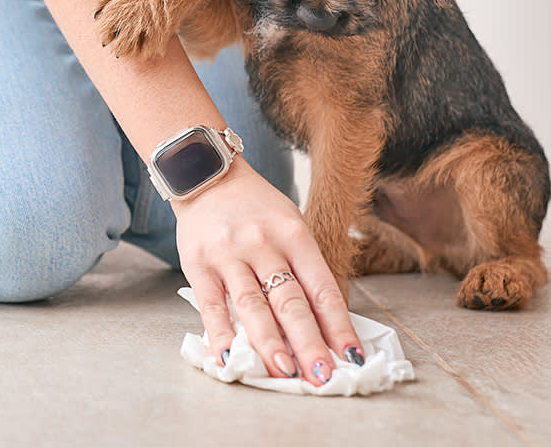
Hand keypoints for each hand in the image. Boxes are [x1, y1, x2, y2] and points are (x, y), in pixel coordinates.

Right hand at [173, 158, 363, 385]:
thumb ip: (302, 269)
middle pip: (291, 302)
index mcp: (294, 235)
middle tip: (321, 375)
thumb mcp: (289, 224)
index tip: (351, 357)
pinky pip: (212, 304)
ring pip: (253, 306)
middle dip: (309, 343)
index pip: (322, 288)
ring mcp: (230, 255)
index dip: (338, 326)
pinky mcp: (199, 264)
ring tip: (284, 373)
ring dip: (270, 344)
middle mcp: (264, 244)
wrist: (206, 174)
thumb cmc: (253, 206)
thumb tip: (321, 325)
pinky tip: (230, 357)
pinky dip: (221, 334)